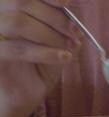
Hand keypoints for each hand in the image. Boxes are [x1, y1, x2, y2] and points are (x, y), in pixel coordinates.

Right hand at [0, 0, 81, 116]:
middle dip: (56, 18)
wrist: (23, 94)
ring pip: (19, 23)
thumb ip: (60, 27)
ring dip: (51, 35)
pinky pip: (18, 48)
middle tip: (76, 33)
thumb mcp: (54, 42)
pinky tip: (65, 58)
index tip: (68, 3)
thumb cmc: (38, 65)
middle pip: (23, 3)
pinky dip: (45, 52)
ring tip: (71, 47)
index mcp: (11, 10)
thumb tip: (73, 17)